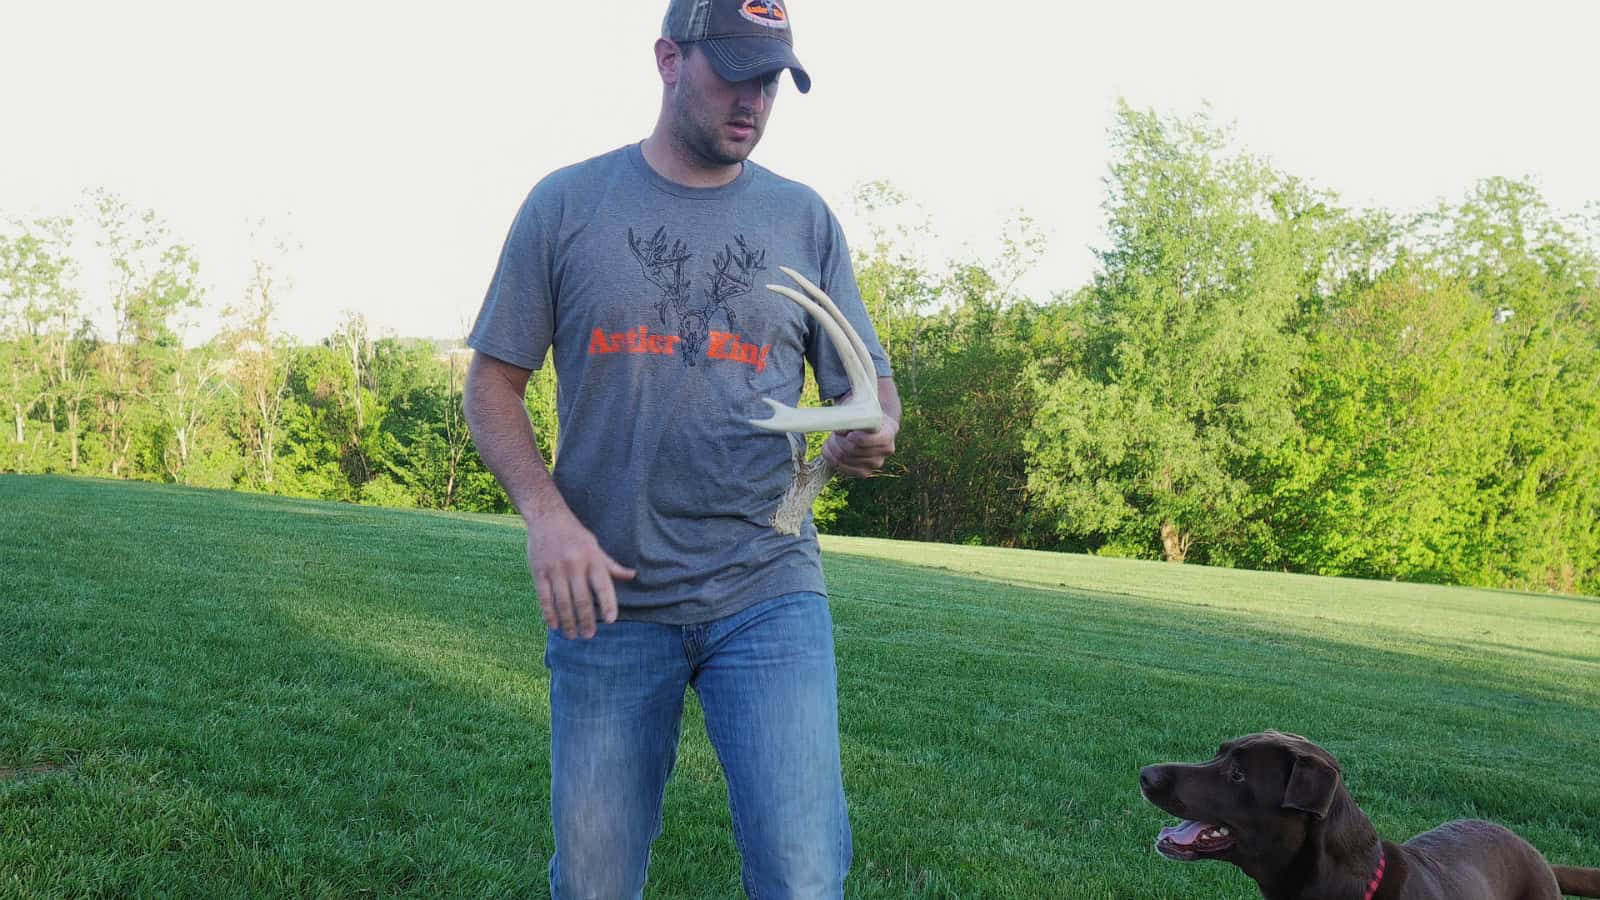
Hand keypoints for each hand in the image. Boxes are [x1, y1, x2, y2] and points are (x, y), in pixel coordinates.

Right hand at [525, 510, 636, 639]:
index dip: (607, 604)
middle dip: (586, 620)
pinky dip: (549, 614)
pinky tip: (554, 626)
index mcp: (592, 559)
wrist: (547, 517)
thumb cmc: (575, 535)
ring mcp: (555, 569)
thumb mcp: (596, 547)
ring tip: (572, 635)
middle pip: (582, 599)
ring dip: (568, 622)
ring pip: (563, 602)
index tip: (610, 621)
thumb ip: (611, 565)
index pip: (603, 586)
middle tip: (589, 635)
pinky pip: (544, 598)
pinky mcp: (539, 572)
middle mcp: (575, 565)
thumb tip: (633, 575)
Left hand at [821, 416, 897, 477]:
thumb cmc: (863, 412)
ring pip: (845, 459)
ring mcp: (876, 463)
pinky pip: (845, 470)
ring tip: (833, 437)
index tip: (848, 434)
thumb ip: (851, 415)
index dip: (856, 439)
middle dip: (838, 440)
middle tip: (835, 431)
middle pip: (854, 450)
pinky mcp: (865, 472)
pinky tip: (831, 449)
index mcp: (888, 432)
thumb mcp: (860, 407)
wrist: (869, 424)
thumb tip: (840, 430)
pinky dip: (832, 459)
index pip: (870, 439)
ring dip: (833, 448)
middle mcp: (886, 450)